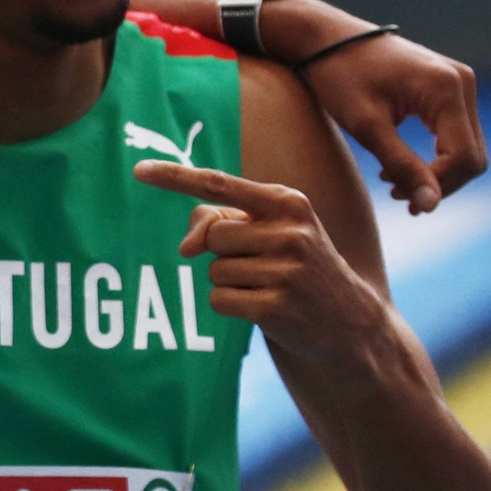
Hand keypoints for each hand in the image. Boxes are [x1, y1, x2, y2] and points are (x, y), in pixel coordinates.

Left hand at [134, 162, 388, 378]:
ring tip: (270, 287)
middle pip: (213, 237)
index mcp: (287, 201)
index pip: (219, 184)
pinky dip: (232, 306)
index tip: (139, 169)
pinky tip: (266, 308)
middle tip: (263, 265)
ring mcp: (285, 270)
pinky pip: (219, 300)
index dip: (175, 177)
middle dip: (225, 254)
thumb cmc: (298, 267)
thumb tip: (185, 247)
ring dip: (231, 283)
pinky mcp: (276, 307)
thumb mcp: (271, 231)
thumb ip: (220, 221)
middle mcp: (289, 230)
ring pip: (214, 271)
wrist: (351, 322)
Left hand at [297, 32, 485, 214]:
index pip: (465, 157)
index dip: (437, 186)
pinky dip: (432, 155)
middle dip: (437, 182)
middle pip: (471, 155)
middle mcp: (462, 82)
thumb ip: (402, 166)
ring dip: (434, 172)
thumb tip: (431, 206)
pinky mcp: (448, 86)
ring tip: (390, 181)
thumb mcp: (367, 126)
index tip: (398, 196)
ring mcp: (458, 82)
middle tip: (393, 194)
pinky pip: (454, 132)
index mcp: (446, 88)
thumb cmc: (341, 76)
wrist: (328, 39)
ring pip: (465, 147)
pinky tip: (397, 164)